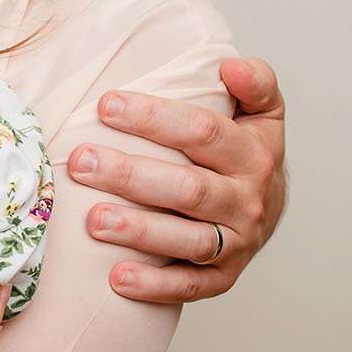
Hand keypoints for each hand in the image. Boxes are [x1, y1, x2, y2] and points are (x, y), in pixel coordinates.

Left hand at [69, 56, 287, 302]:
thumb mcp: (262, 111)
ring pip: (188, 239)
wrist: (271, 208)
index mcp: (254, 154)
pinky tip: (116, 279)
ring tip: (93, 221)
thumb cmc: (246, 150)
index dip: (154, 119)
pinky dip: (155, 286)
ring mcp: (237, 243)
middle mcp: (248, 201)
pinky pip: (191, 286)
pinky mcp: (224, 277)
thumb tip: (231, 65)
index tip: (105, 105)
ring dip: (139, 231)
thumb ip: (255, 83)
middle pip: (189, 188)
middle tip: (80, 162)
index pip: (203, 132)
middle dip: (130, 174)